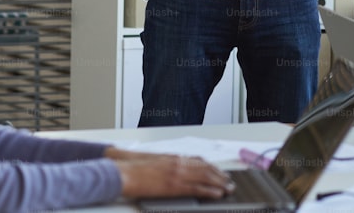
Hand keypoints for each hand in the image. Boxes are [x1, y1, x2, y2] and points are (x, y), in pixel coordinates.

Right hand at [106, 150, 233, 200]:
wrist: (123, 172)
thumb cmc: (132, 169)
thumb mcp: (151, 161)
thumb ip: (165, 163)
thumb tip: (172, 168)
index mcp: (173, 158)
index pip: (198, 160)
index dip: (211, 166)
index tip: (219, 170)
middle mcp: (178, 163)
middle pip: (205, 168)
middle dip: (219, 174)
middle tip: (229, 180)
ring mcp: (177, 174)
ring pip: (205, 177)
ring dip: (219, 183)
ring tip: (228, 188)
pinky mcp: (174, 186)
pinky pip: (197, 189)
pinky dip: (209, 191)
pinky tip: (217, 194)